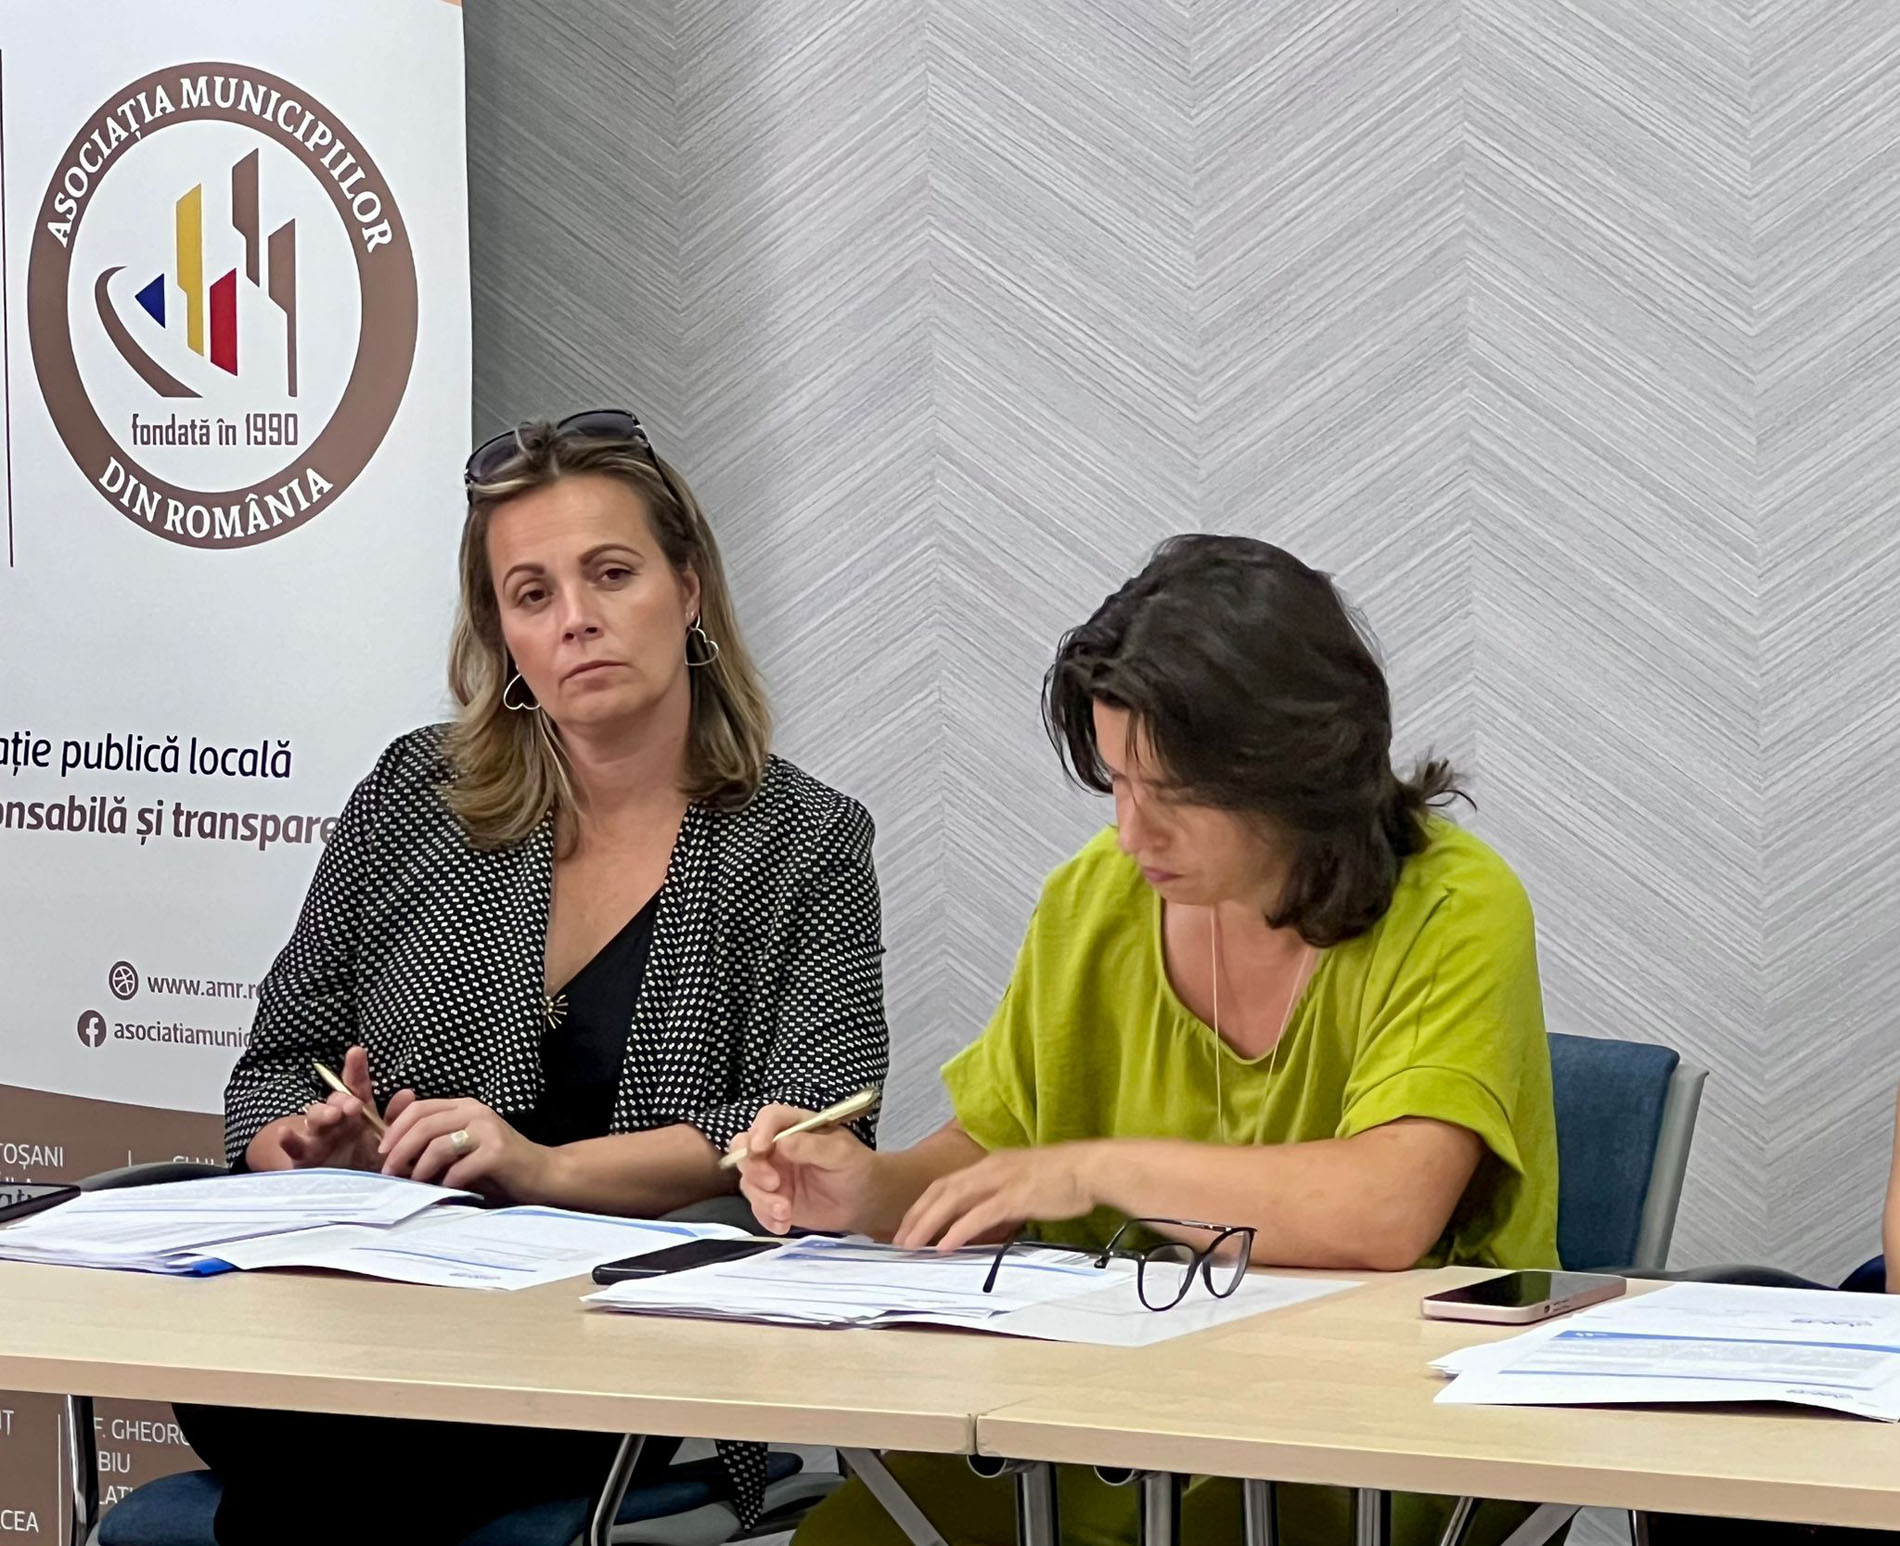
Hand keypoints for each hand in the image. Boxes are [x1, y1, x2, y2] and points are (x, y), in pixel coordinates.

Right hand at [250, 1046, 410, 1172]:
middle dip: (343, 1099)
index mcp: (356, 1113)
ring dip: (322, 1113)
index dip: (356, 1069)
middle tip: (354, 1105)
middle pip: (336, 1100)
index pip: (357, 1087)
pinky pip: (294, 1146)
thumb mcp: (383, 1141)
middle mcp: (336, 1119)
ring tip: (333, 1115)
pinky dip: (288, 1139)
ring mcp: (318, 1136)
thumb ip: (394, 1118)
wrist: (343, 1189)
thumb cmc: (365, 1160)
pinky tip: (285, 1133)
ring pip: (315, 1116)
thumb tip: (408, 1093)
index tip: (357, 1051)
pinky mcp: (303, 1156)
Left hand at [378, 1096, 550, 1201]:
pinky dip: (446, 1183)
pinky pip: (459, 1168)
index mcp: (464, 1107)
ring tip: (414, 1185)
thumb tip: (394, 1152)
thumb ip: (436, 1142)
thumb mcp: (463, 1147)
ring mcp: (488, 1130)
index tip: (382, 1153)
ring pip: (437, 1144)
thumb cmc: (498, 1166)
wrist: (543, 1174)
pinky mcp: (498, 1152)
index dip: (395, 1130)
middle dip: (399, 1151)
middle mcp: (475, 1112)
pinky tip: (446, 1192)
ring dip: (419, 1169)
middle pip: (423, 1124)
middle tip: (389, 1173)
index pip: (418, 1109)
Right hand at [733, 1104, 877, 1235]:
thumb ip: (813, 1146)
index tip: (760, 1148)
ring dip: (762, 1198)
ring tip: (785, 1212)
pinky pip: (756, 1207)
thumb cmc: (856, 1167)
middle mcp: (777, 1148)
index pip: (769, 1118)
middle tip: (773, 1183)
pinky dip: (765, 1217)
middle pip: (746, 1148)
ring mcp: (773, 1174)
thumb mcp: (841, 1153)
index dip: (760, 1129)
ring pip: (749, 1181)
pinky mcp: (773, 1199)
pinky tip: (784, 1224)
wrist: (863, 1202)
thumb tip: (782, 1143)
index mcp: (796, 1127)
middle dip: (753, 1167)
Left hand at [893, 1144, 1098, 1251]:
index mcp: (990, 1164)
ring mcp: (1001, 1181)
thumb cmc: (1063, 1178)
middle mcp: (989, 1168)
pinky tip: (944, 1245)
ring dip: (928, 1224)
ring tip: (911, 1244)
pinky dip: (957, 1230)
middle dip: (916, 1216)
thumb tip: (985, 1219)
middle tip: (899, 1239)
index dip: (923, 1204)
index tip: (909, 1224)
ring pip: (952, 1201)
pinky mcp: (1014, 1197)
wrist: (1091, 1169)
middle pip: (941, 1191)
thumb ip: (1000, 1198)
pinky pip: (978, 1216)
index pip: (946, 1183)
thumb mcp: (1023, 1183)